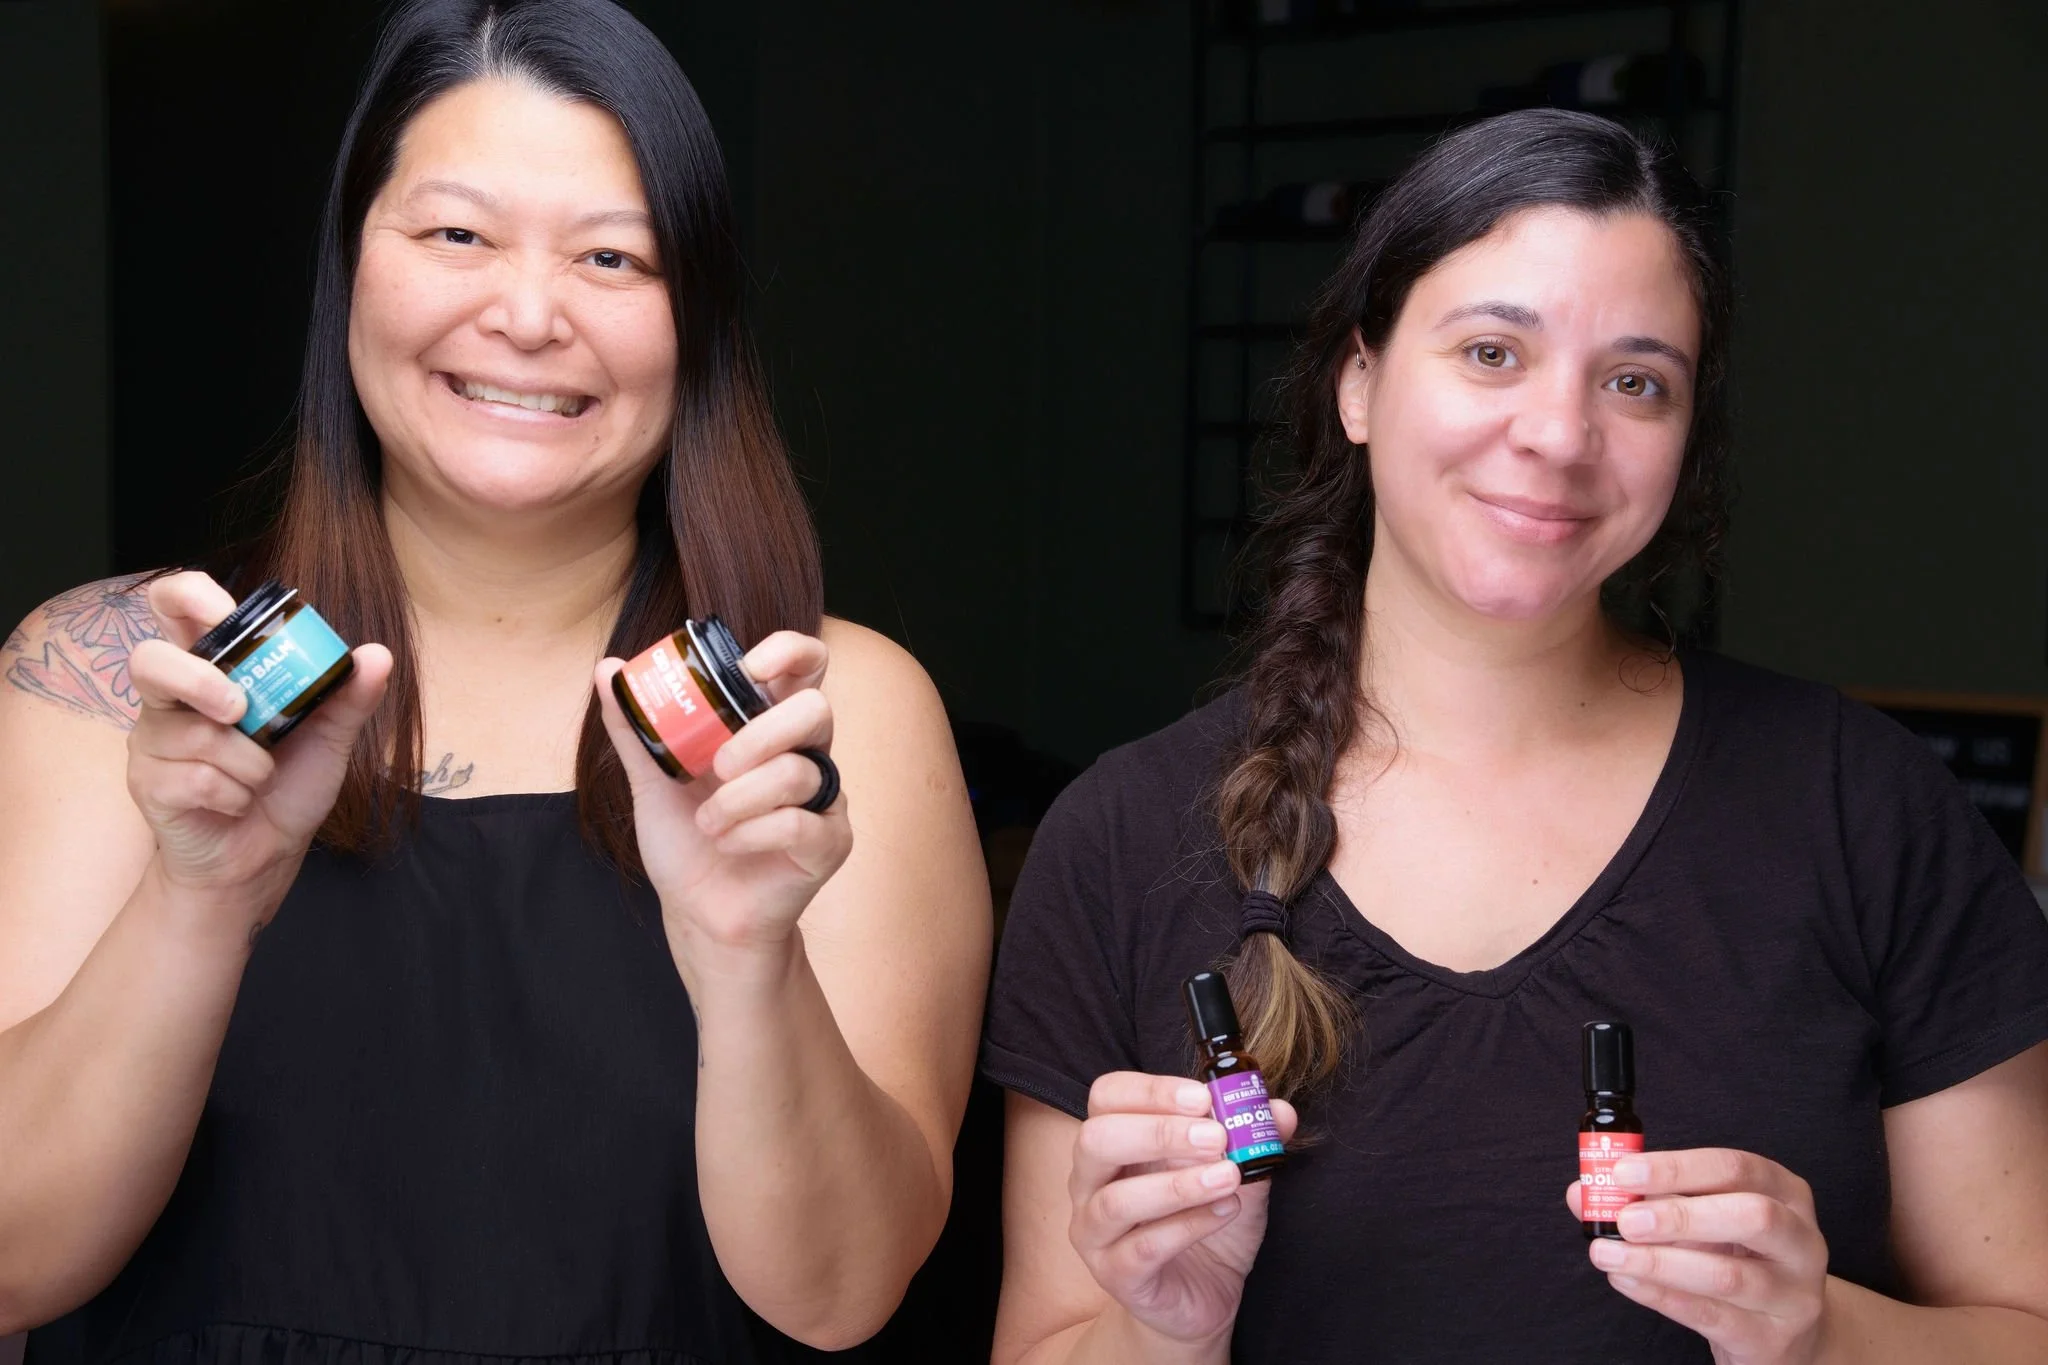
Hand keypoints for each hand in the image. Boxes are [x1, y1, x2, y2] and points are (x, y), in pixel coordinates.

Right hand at [127, 571, 392, 927]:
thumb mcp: (329, 740)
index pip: (175, 607)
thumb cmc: (287, 789)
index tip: (223, 610)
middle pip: (150, 659)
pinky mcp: (147, 783)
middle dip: (200, 682)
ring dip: (247, 763)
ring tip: (259, 778)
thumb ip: (348, 696)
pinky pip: (195, 778)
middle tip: (239, 708)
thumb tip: (378, 654)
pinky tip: (236, 803)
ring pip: (192, 733)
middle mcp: (171, 698)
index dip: (188, 596)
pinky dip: (234, 794)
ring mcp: (152, 740)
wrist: (262, 859)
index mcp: (212, 669)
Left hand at [595, 630, 851, 970]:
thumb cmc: (687, 843)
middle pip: (815, 708)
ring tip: (708, 824)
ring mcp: (823, 799)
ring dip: (737, 800)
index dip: (788, 652)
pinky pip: (798, 823)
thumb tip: (607, 669)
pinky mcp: (829, 843)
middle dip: (759, 734)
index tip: (748, 667)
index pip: (805, 666)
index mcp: (769, 727)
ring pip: (798, 771)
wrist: (698, 914)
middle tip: (717, 766)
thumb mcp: (652, 781)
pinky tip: (728, 844)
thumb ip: (635, 727)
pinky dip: (750, 834)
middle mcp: (805, 755)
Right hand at [1069, 1071, 1300, 1348]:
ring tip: (1229, 1177)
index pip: (1108, 1096)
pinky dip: (1188, 1225)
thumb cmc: (1207, 1217)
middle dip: (1158, 1132)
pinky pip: (1143, 1248)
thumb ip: (1253, 1136)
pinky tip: (1225, 1212)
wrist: (1206, 1289)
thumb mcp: (1237, 1169)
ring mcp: (1095, 1232)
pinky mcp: (1115, 1275)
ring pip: (1116, 1201)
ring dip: (1178, 1184)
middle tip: (1216, 1136)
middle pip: (1097, 1140)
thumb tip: (1280, 1111)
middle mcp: (1091, 1182)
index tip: (1203, 1097)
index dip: (1151, 1091)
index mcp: (1113, 1141)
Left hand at [1566, 1148, 1830, 1364]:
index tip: (1624, 1170)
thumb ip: (1647, 1200)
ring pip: (1728, 1275)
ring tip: (1608, 1253)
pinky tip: (1626, 1280)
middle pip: (1751, 1216)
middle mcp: (1801, 1240)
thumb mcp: (1702, 1221)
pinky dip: (1661, 1295)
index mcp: (1785, 1194)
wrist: (1784, 1333)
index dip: (1678, 1167)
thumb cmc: (1737, 1260)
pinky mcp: (1772, 1338)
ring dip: (1658, 1262)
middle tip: (1626, 1219)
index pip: (1736, 1168)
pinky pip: (1711, 1315)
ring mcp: (1794, 1294)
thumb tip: (1583, 1191)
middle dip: (1680, 1214)